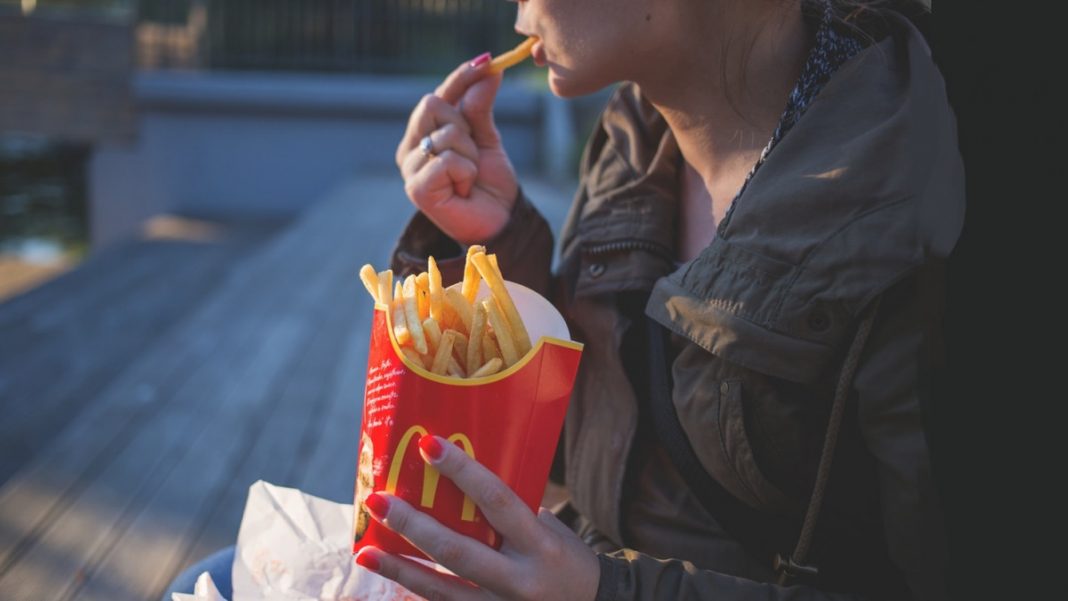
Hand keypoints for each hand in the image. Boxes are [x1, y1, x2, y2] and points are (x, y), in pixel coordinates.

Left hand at [356, 435, 599, 600]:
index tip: (429, 444)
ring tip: (365, 551)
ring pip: (442, 591)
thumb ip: (510, 511)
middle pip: (457, 551)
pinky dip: (414, 596)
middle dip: (413, 525)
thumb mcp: (549, 530)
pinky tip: (387, 582)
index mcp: (540, 544)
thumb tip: (459, 478)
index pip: (497, 501)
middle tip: (378, 501)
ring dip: (399, 570)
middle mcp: (520, 580)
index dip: (463, 472)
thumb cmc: (566, 559)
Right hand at [396, 55, 518, 245]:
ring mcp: (410, 169)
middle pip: (432, 104)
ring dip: (470, 155)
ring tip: (469, 178)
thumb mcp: (487, 138)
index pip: (437, 95)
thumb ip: (480, 107)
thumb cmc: (489, 184)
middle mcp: (410, 149)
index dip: (460, 77)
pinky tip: (464, 190)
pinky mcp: (416, 189)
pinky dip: (466, 172)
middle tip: (473, 154)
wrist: (499, 221)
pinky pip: (447, 160)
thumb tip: (488, 69)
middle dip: (465, 125)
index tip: (487, 61)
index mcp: (422, 134)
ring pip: (446, 133)